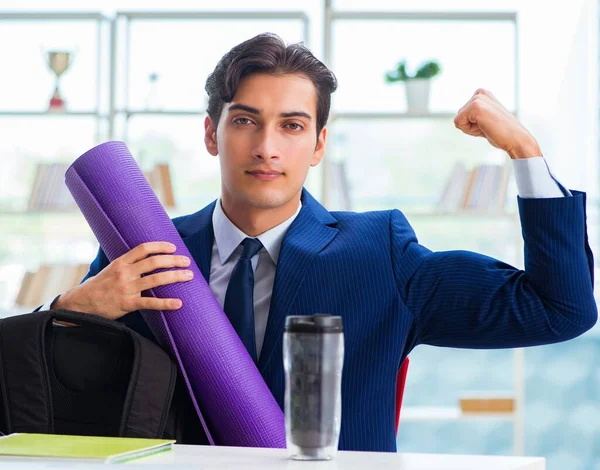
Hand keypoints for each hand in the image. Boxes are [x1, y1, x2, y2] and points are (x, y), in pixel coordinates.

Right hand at [54, 242, 192, 319]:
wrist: (80, 304)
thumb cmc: (99, 286)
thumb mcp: (111, 269)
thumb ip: (128, 264)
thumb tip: (147, 258)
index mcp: (121, 262)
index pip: (143, 249)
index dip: (160, 246)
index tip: (173, 247)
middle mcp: (125, 272)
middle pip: (153, 262)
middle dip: (173, 260)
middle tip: (187, 261)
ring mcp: (126, 288)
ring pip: (155, 279)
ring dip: (175, 276)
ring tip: (189, 276)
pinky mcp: (127, 303)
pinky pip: (150, 302)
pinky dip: (166, 303)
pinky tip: (178, 303)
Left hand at [454, 88, 541, 158]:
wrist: (516, 139)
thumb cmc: (501, 133)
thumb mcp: (486, 119)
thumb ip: (474, 116)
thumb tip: (459, 119)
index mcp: (482, 94)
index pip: (462, 114)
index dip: (472, 125)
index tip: (487, 124)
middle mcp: (479, 93)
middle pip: (459, 116)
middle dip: (470, 126)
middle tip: (488, 126)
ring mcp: (478, 98)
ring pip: (458, 120)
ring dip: (470, 129)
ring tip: (487, 126)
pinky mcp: (475, 106)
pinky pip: (458, 123)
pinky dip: (469, 130)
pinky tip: (485, 127)